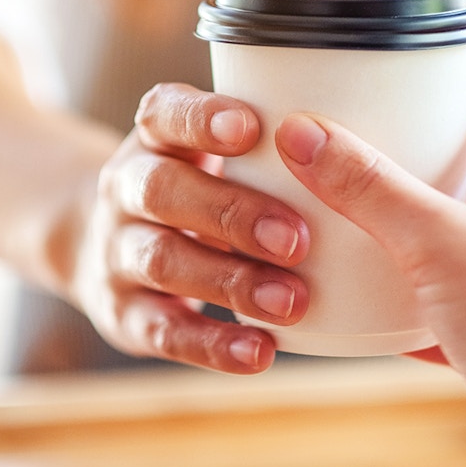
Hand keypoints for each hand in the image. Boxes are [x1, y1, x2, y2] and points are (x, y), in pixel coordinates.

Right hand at [69, 82, 310, 373]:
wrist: (118, 255)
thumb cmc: (210, 195)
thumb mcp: (226, 157)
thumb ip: (278, 150)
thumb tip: (348, 139)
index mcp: (156, 139)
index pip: (163, 114)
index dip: (200, 119)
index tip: (251, 129)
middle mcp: (125, 189)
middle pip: (161, 190)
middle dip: (231, 212)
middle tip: (297, 238)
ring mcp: (117, 253)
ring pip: (161, 260)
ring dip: (229, 281)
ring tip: (293, 301)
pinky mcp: (125, 315)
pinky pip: (164, 332)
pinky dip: (213, 344)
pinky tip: (261, 352)